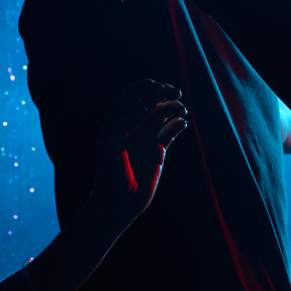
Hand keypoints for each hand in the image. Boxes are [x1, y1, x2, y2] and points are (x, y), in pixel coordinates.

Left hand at [91, 79, 185, 226]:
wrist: (119, 203)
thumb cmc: (109, 175)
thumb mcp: (108, 147)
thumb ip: (123, 124)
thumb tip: (144, 108)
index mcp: (118, 122)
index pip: (132, 96)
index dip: (144, 87)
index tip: (158, 86)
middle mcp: (133, 127)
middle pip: (150, 101)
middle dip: (163, 93)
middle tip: (176, 93)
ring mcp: (146, 138)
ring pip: (163, 114)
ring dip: (173, 107)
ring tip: (182, 110)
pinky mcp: (158, 150)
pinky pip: (171, 131)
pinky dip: (178, 124)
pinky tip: (182, 123)